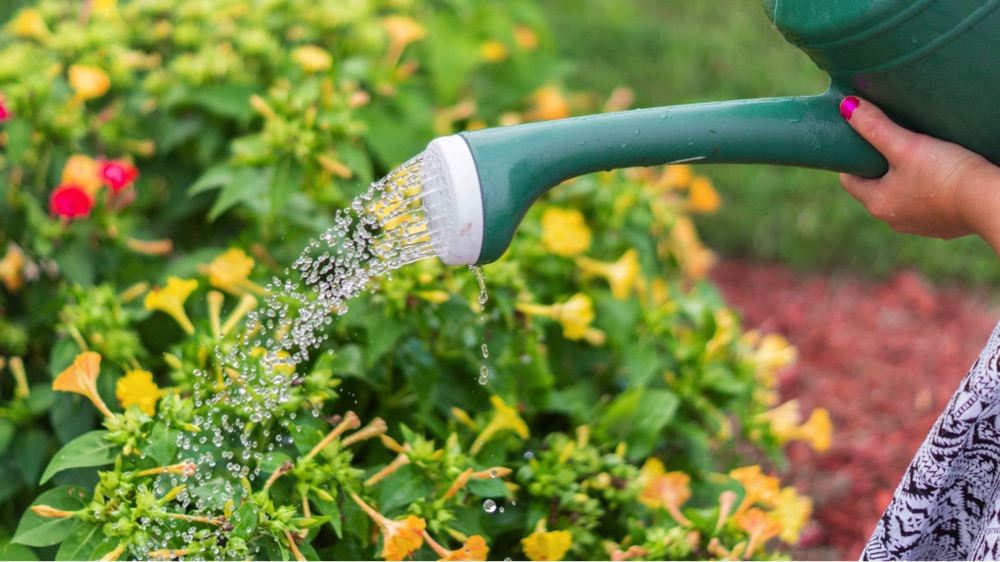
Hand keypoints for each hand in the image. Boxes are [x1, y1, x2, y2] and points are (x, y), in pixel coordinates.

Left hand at [838, 96, 999, 253]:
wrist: (989, 201)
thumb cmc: (945, 173)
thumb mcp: (906, 145)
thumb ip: (876, 126)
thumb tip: (847, 105)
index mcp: (877, 204)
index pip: (850, 180)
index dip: (853, 159)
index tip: (862, 142)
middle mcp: (893, 220)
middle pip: (875, 188)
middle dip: (879, 167)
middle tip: (889, 143)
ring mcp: (918, 225)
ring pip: (901, 196)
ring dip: (904, 179)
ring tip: (916, 157)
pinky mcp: (942, 226)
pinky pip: (926, 204)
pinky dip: (927, 190)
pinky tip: (939, 175)